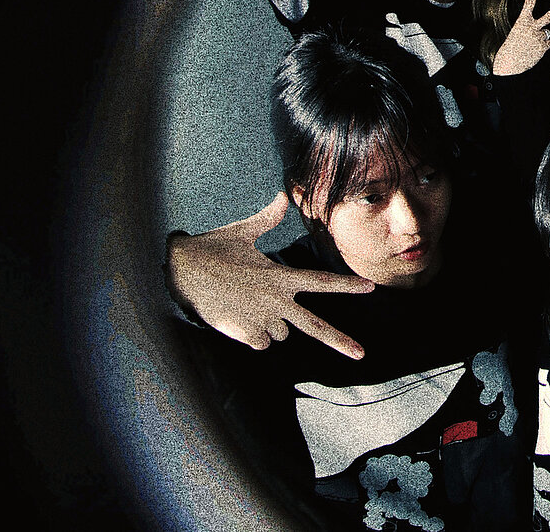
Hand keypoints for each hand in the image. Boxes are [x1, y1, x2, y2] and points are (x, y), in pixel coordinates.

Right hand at [166, 192, 372, 358]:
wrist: (178, 271)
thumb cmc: (211, 249)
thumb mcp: (243, 232)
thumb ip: (268, 218)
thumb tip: (283, 195)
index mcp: (280, 276)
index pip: (322, 281)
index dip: (347, 285)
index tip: (370, 287)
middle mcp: (276, 300)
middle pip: (314, 326)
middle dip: (339, 341)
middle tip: (361, 354)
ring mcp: (261, 319)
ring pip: (282, 333)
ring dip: (274, 324)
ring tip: (248, 305)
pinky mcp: (244, 334)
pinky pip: (262, 342)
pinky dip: (254, 334)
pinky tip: (237, 317)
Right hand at [491, 0, 549, 75]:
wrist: (509, 66)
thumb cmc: (510, 50)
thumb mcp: (518, 35)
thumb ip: (532, 31)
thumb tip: (547, 36)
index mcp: (522, 22)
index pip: (528, 2)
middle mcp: (533, 27)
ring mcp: (540, 37)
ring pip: (546, 34)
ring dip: (540, 39)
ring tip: (529, 46)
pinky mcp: (544, 47)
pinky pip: (547, 44)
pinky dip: (541, 48)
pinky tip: (532, 52)